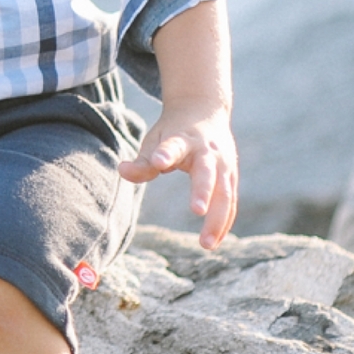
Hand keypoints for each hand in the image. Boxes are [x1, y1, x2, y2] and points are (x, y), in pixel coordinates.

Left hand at [118, 106, 238, 248]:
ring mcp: (224, 164)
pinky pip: (230, 203)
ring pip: (225, 193)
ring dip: (217, 219)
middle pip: (208, 173)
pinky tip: (215, 242)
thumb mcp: (155, 139)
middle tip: (197, 211)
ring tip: (206, 244)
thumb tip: (122, 171)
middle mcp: (208, 152)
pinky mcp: (231, 176)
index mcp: (184, 139)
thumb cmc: (174, 130)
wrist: (205, 109)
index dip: (166, 154)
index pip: (174, 146)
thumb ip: (142, 161)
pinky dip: (224, 222)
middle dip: (203, 191)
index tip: (158, 161)